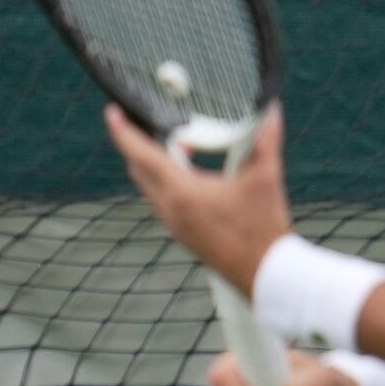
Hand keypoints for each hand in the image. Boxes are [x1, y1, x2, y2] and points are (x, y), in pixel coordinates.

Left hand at [105, 101, 293, 293]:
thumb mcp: (265, 179)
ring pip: (149, 187)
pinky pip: (162, 201)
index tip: (113, 112)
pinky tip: (192, 175)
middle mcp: (170, 209)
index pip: (141, 155)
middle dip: (139, 143)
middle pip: (139, 169)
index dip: (124, 131)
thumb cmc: (262, 229)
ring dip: (155, 164)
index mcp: (182, 192)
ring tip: (180, 145)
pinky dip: (166, 181)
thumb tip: (271, 111)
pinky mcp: (183, 234)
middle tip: (149, 122)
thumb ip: (266, 141)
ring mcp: (174, 224)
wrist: (264, 274)